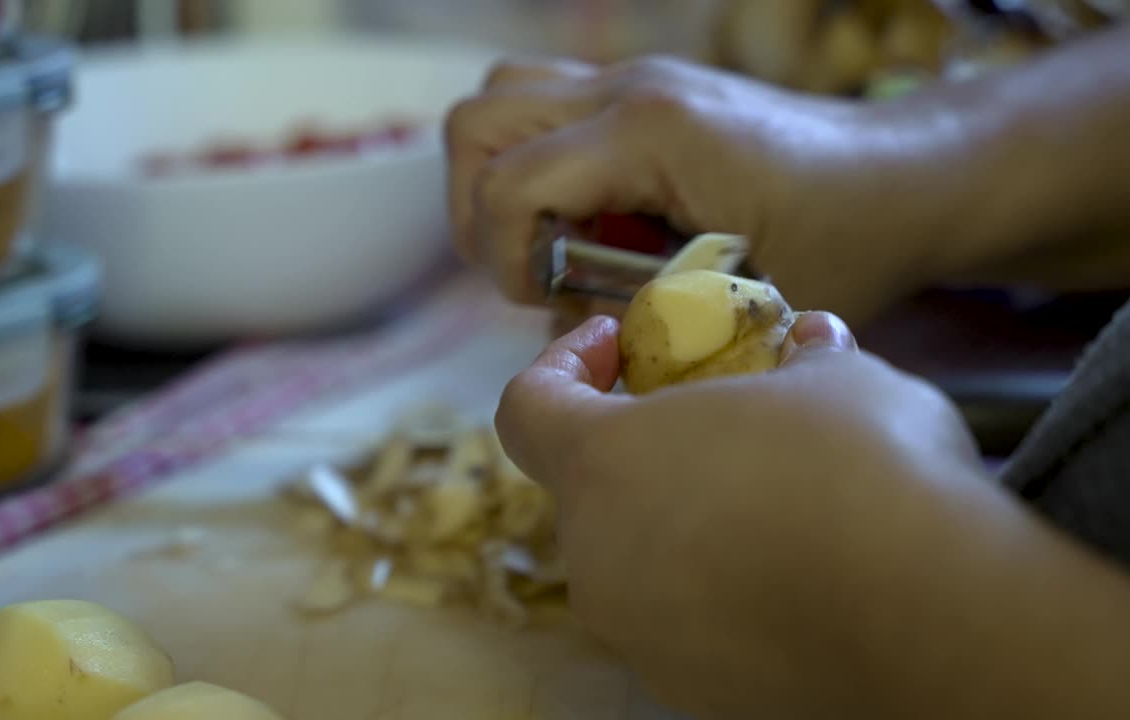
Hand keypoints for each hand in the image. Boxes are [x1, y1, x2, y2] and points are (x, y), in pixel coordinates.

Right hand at [445, 55, 984, 324]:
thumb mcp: (740, 307)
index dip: (502, 259)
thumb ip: (636, 322)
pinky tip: (589, 215)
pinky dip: (535, 161)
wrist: (904, 176)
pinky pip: (543, 105)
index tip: (544, 300)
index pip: (508, 185)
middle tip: (529, 271)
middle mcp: (628, 89)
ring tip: (547, 240)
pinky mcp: (641, 89)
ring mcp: (631, 79)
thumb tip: (560, 326)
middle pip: (476, 125)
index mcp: (651, 134)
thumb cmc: (844, 241)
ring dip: (496, 178)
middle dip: (478, 213)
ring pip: (499, 101)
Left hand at [497, 313, 1129, 718]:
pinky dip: (715, 590)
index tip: (615, 345)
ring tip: (769, 499)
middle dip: (639, 447)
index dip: (561, 364)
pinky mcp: (690, 689)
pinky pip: (683, 621)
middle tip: (711, 421)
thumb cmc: (866, 468)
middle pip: (588, 489)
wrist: (938, 619)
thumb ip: (802, 359)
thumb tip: (812, 341)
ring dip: (680, 521)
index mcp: (603, 465)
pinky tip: (793, 575)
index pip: (525, 408)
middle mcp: (598, 557)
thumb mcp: (838, 378)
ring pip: (635, 560)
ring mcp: (638, 633)